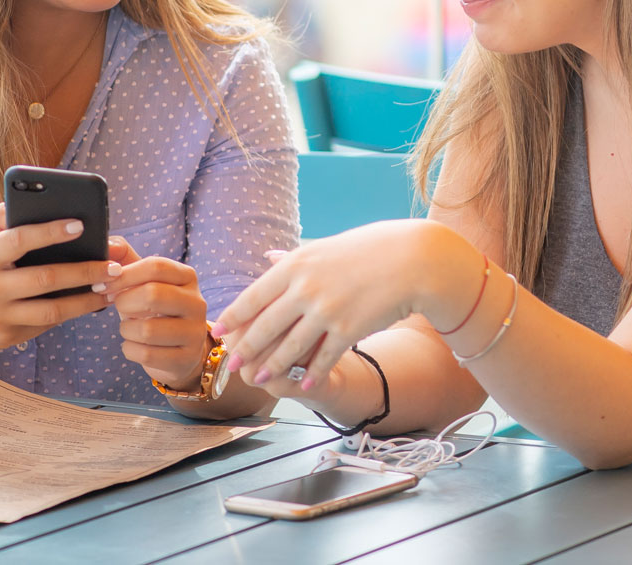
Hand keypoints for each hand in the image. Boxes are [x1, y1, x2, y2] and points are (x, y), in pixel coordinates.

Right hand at [0, 203, 111, 351]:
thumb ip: (2, 216)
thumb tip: (40, 199)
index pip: (19, 241)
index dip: (50, 232)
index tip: (81, 224)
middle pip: (45, 280)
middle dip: (86, 272)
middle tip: (115, 266)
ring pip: (51, 312)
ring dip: (87, 301)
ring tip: (111, 289)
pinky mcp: (4, 339)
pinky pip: (44, 326)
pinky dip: (69, 314)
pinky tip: (89, 303)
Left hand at [99, 236, 211, 391]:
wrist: (179, 350)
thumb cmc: (155, 310)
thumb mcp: (144, 282)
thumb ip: (125, 260)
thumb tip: (106, 244)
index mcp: (187, 277)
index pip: (156, 266)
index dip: (125, 274)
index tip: (105, 285)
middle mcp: (197, 302)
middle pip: (153, 294)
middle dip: (125, 302)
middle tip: (118, 306)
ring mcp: (194, 332)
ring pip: (146, 329)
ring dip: (126, 329)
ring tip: (129, 328)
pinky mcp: (186, 358)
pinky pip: (145, 354)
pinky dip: (129, 350)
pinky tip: (134, 345)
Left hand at [215, 220, 451, 394]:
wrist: (412, 258)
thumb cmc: (370, 248)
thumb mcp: (325, 246)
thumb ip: (294, 258)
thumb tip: (268, 257)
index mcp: (296, 264)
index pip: (254, 296)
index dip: (234, 317)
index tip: (219, 331)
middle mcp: (305, 288)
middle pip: (265, 325)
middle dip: (246, 348)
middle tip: (231, 363)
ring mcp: (326, 310)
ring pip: (290, 347)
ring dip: (272, 367)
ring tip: (260, 380)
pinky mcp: (348, 330)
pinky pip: (323, 358)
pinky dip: (311, 373)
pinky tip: (303, 384)